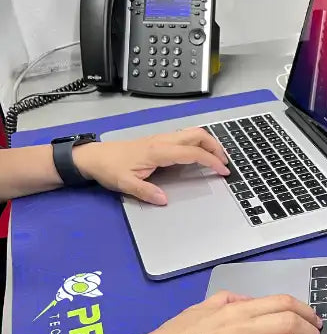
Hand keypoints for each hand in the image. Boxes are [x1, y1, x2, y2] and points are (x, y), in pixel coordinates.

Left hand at [73, 128, 229, 204]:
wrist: (94, 157)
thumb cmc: (109, 168)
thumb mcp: (125, 184)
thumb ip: (146, 192)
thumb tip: (164, 200)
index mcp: (159, 151)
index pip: (193, 152)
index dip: (211, 161)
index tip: (224, 171)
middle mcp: (163, 141)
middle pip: (198, 135)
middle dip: (216, 147)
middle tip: (225, 162)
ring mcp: (162, 139)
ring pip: (192, 133)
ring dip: (209, 143)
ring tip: (217, 158)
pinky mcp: (159, 141)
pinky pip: (185, 137)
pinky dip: (199, 143)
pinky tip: (200, 155)